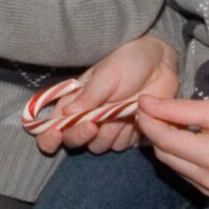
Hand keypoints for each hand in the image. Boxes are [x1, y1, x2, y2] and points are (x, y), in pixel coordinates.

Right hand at [35, 34, 178, 155]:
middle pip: (72, 140)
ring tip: (121, 114)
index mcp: (75, 100)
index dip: (48, 136)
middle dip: (79, 136)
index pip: (52, 125)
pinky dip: (126, 136)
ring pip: (97, 147)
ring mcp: (107, 127)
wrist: (161, 63)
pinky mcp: (126, 134)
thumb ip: (89, 95)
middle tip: (93, 126)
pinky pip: (120, 146)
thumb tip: (66, 112)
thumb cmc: (129, 61)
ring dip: (107, 135)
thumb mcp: (107, 74)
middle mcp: (87, 117)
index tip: (55, 136)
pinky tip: (134, 118)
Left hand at [134, 91, 208, 197]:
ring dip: (167, 143)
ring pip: (172, 164)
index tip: (141, 101)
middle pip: (164, 153)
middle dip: (156, 131)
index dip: (148, 119)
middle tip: (156, 108)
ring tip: (174, 121)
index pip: (164, 139)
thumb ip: (176, 109)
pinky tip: (189, 139)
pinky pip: (184, 173)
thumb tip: (144, 104)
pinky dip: (181, 155)